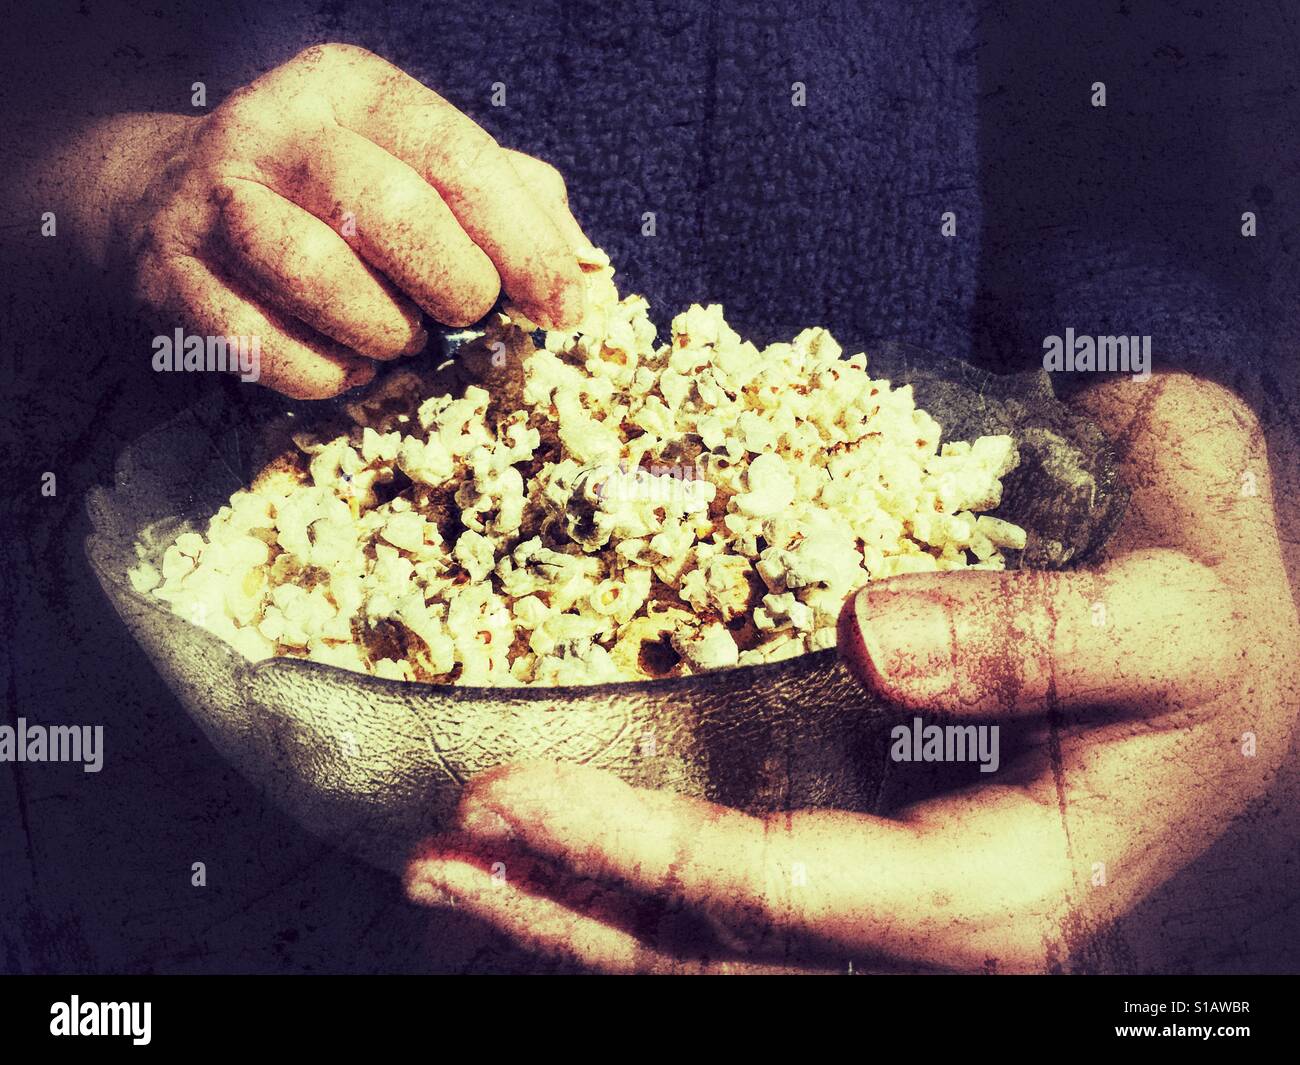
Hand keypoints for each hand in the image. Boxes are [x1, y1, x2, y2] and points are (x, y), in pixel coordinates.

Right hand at [77, 45, 588, 397]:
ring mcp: (213, 200)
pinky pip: (266, 346)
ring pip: (316, 274)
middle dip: (453, 285)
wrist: (174, 203)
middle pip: (389, 210)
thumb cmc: (337, 195)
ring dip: (384, 331)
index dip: (523, 244)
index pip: (458, 158)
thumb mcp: (425, 167)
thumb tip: (580, 272)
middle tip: (467, 315)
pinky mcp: (172, 276)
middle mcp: (277, 128)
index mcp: (354, 88)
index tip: (561, 308)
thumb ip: (512, 201)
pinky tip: (348, 361)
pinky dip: (327, 374)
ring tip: (402, 337)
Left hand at [404, 373, 1299, 972]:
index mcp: (997, 890)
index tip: (506, 799)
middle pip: (719, 947)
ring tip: (460, 864)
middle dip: (568, 905)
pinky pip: (743, 882)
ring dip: (582, 899)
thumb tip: (869, 633)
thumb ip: (1039, 638)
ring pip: (718, 934)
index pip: (780, 895)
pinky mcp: (885, 842)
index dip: (636, 852)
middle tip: (436, 856)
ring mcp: (902, 887)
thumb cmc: (1235, 633)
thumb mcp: (1171, 620)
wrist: (1260, 646)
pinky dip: (642, 864)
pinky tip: (570, 836)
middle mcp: (934, 915)